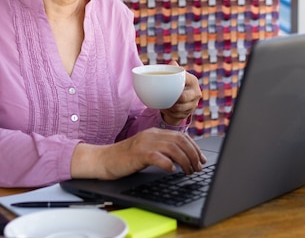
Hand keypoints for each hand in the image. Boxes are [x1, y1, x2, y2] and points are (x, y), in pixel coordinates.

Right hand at [71, 128, 206, 179]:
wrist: (103, 159)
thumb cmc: (125, 158)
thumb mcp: (146, 149)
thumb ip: (161, 149)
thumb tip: (182, 157)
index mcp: (154, 133)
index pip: (181, 136)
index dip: (194, 148)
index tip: (201, 159)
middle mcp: (151, 135)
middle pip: (180, 141)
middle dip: (193, 155)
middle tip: (198, 168)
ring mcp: (144, 143)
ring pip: (173, 148)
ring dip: (185, 161)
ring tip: (189, 171)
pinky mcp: (138, 154)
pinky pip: (158, 157)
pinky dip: (168, 164)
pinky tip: (172, 170)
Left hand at [160, 61, 200, 125]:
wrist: (177, 99)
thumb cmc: (174, 84)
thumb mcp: (173, 75)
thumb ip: (172, 69)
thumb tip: (172, 63)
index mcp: (193, 81)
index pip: (185, 81)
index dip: (176, 83)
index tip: (166, 84)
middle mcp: (196, 93)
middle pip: (183, 97)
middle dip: (173, 98)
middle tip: (162, 96)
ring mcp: (193, 104)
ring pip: (179, 108)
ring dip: (169, 106)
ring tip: (162, 103)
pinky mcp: (188, 114)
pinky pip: (177, 115)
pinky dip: (169, 113)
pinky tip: (165, 108)